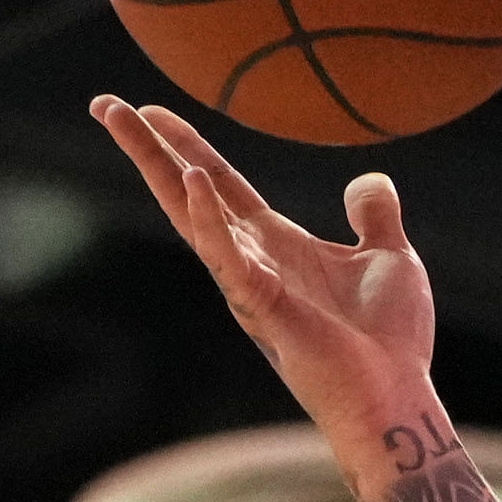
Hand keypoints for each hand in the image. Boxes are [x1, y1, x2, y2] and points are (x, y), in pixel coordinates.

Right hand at [90, 95, 436, 451]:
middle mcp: (251, 260)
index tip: (151, 110)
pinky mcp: (262, 306)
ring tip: (120, 119)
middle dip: (145, 148)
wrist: (397, 396)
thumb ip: (375, 216)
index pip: (220, 183)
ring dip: (153, 164)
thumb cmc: (392, 342)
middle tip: (104, 105)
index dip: (186, 145)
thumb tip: (368, 180)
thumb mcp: (389, 257)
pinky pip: (228, 257)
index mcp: (276, 245)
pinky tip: (192, 180)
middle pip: (185, 190)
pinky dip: (209, 219)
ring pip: (188, 214)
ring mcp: (249, 283)